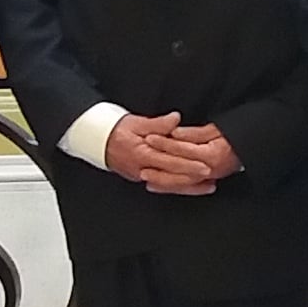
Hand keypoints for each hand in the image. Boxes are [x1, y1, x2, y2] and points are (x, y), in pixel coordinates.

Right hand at [103, 113, 230, 194]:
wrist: (96, 140)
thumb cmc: (116, 129)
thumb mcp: (137, 122)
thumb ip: (158, 124)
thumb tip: (175, 119)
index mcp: (142, 154)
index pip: (170, 161)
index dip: (189, 165)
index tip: (204, 166)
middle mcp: (142, 168)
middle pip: (172, 177)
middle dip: (193, 179)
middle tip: (211, 178)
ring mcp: (141, 176)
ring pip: (168, 185)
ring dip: (188, 186)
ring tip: (206, 186)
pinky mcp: (141, 178)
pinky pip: (162, 185)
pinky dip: (177, 186)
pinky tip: (189, 186)